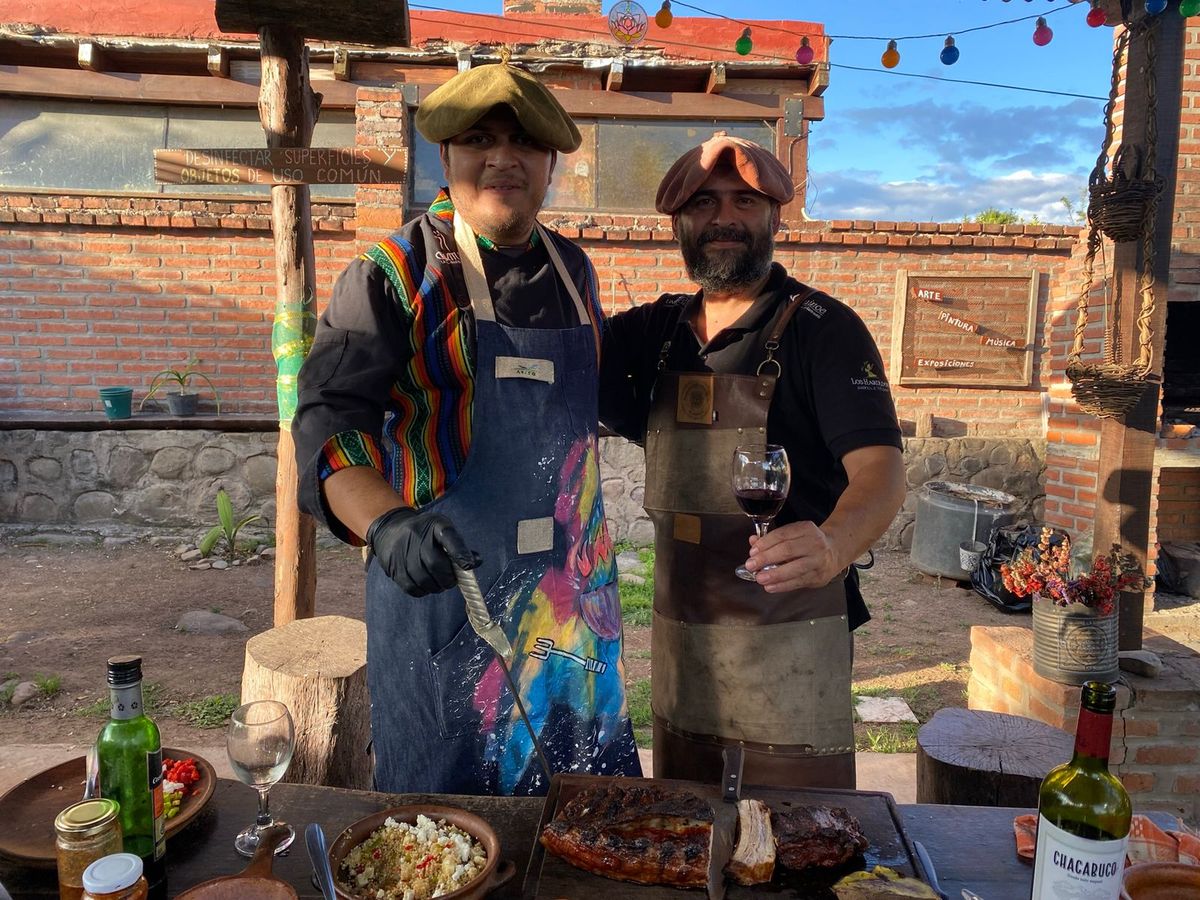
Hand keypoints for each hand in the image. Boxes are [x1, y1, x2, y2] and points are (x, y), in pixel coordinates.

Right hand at [366, 507, 480, 596]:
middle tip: (451, 580)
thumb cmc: (425, 532)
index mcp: (435, 524)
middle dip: (448, 578)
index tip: (468, 566)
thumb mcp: (442, 530)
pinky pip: (412, 587)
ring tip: (439, 583)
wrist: (390, 530)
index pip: (449, 537)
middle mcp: (417, 536)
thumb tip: (476, 563)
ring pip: (424, 579)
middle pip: (436, 564)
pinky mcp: (394, 567)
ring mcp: (403, 552)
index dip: (460, 553)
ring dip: (436, 586)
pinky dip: (423, 591)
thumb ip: (459, 546)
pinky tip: (427, 585)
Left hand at [745, 520, 841, 592]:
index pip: (782, 534)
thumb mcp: (794, 534)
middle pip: (787, 550)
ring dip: (774, 574)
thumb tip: (753, 541)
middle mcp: (815, 543)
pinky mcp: (819, 577)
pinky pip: (799, 582)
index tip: (753, 551)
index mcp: (806, 529)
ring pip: (795, 568)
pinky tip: (770, 587)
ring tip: (759, 578)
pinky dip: (783, 585)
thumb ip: (773, 538)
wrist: (835, 551)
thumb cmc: (809, 542)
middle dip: (766, 558)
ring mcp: (819, 561)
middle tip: (751, 565)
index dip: (765, 543)